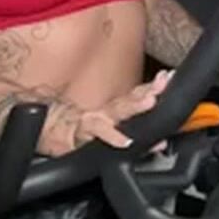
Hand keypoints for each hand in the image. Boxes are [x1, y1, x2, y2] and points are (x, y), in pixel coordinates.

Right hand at [39, 69, 173, 156]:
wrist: (50, 134)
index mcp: (114, 109)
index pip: (136, 95)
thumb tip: (159, 137)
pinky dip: (113, 137)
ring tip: (149, 102)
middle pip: (130, 98)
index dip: (153, 86)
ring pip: (117, 110)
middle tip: (164, 84)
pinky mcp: (83, 133)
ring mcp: (95, 120)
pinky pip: (99, 133)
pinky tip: (126, 142)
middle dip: (149, 91)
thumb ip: (131, 131)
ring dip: (134, 106)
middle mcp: (107, 112)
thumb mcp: (107, 128)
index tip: (169, 77)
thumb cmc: (81, 132)